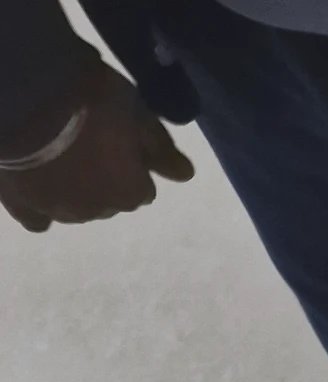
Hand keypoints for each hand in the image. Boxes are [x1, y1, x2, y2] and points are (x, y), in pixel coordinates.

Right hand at [0, 54, 192, 232]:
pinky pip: (38, 219)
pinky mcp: (22, 207)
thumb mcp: (135, 112)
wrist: (24, 97)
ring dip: (72, 190)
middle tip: (82, 145)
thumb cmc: (88, 99)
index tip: (113, 143)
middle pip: (109, 200)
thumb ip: (159, 148)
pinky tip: (35, 191)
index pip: (141, 190)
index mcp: (132, 192)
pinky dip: (40, 208)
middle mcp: (101, 211)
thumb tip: (186, 175)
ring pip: (75, 209)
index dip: (129, 166)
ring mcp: (60, 212)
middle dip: (102, 179)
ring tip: (54, 156)